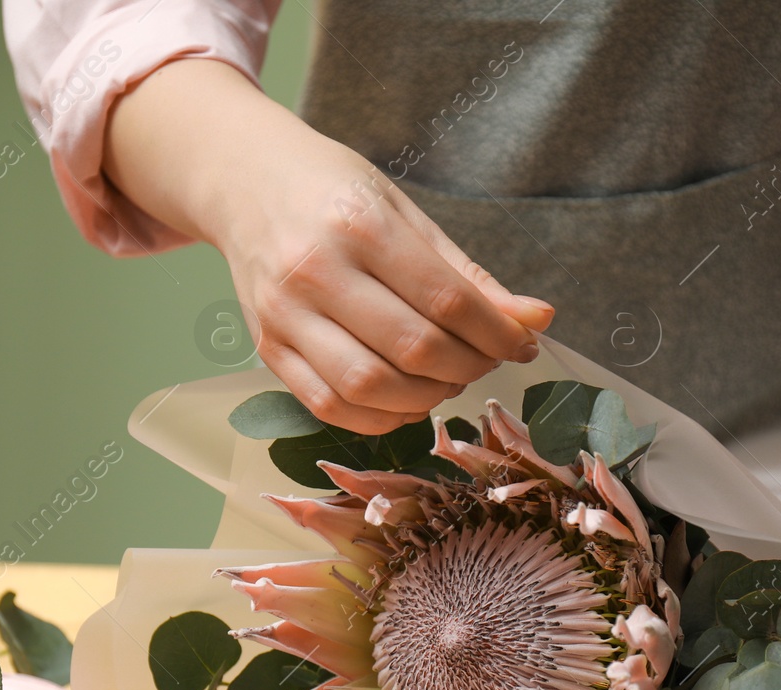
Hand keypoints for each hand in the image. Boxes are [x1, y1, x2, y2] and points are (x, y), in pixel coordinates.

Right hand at [106, 60, 551, 433]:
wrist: (244, 182)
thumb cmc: (334, 192)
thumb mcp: (406, 214)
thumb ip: (469, 274)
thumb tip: (536, 320)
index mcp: (360, 225)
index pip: (448, 300)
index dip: (498, 334)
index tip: (523, 343)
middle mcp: (315, 272)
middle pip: (413, 348)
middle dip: (468, 366)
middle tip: (485, 359)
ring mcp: (285, 315)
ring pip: (370, 388)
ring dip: (425, 398)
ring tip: (445, 378)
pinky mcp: (266, 348)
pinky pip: (329, 407)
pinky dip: (379, 418)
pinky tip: (404, 399)